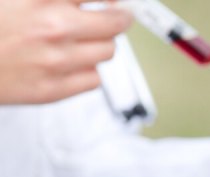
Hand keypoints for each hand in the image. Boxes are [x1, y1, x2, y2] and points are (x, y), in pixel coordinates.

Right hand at [0, 0, 131, 103]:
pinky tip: (71, 61)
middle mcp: (54, 29)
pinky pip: (93, 79)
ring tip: (84, 39)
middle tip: (117, 15)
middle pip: (116, 23)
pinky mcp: (53, 90)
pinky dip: (87, 69)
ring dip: (100, 43)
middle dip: (118, 17)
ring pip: (108, 52)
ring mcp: (56, 62)